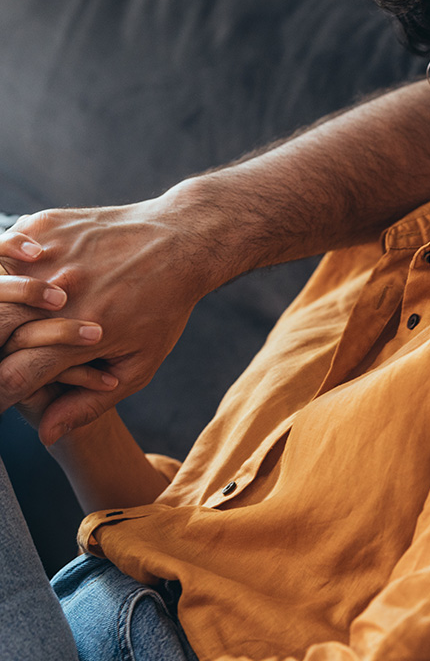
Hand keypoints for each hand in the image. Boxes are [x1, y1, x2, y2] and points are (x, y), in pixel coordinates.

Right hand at [0, 197, 217, 443]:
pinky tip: (27, 269)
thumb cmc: (164, 307)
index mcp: (85, 332)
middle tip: (18, 349)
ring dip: (4, 300)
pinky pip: (10, 247)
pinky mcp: (47, 225)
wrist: (181, 241)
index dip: (2, 392)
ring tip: (30, 308)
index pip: (15, 376)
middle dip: (1, 346)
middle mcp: (63, 293)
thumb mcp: (140, 363)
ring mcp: (52, 254)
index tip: (5, 395)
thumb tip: (45, 435)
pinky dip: (10, 263)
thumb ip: (90, 402)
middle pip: (1, 330)